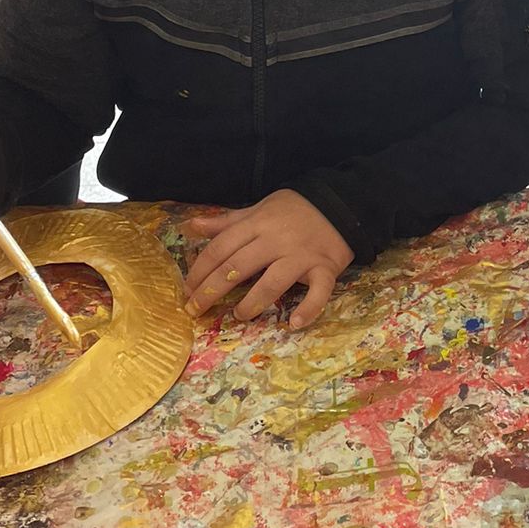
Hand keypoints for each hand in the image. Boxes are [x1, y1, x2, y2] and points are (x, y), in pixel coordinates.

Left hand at [183, 189, 353, 330]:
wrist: (341, 203)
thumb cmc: (295, 209)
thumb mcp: (259, 208)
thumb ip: (227, 221)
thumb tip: (191, 225)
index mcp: (258, 224)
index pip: (221, 248)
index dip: (200, 270)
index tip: (187, 290)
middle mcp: (277, 240)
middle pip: (238, 267)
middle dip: (212, 291)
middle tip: (196, 310)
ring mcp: (302, 256)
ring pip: (273, 282)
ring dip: (252, 303)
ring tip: (239, 316)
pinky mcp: (326, 268)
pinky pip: (318, 292)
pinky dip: (309, 308)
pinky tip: (295, 323)